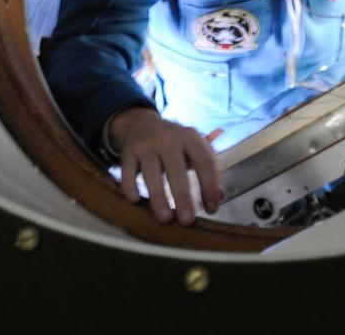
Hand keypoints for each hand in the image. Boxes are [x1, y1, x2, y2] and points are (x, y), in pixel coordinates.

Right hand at [109, 107, 221, 224]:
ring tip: (165, 218)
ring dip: (158, 198)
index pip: (204, 162)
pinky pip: (127, 172)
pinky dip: (130, 186)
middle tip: (188, 221)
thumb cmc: (175, 144)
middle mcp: (168, 138)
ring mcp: (146, 144)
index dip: (210, 186)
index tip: (212, 209)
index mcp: (190, 137)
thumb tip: (217, 201)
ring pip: (151, 173)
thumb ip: (208, 170)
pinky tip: (135, 201)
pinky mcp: (128, 152)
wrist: (141, 123)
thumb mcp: (193, 148)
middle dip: (183, 197)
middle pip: (176, 170)